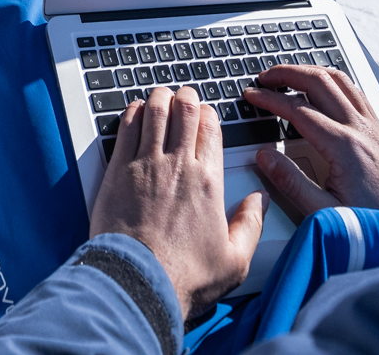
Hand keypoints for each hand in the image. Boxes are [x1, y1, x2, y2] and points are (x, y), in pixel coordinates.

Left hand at [91, 86, 267, 323]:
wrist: (138, 282)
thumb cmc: (184, 277)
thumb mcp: (234, 260)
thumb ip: (251, 225)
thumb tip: (260, 201)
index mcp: (208, 182)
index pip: (211, 128)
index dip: (208, 114)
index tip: (205, 116)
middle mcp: (178, 165)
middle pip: (184, 110)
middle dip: (185, 98)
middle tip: (183, 97)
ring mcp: (146, 164)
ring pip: (155, 111)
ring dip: (159, 98)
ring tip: (160, 96)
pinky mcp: (118, 171)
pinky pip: (126, 127)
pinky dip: (132, 112)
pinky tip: (135, 111)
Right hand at [244, 65, 378, 237]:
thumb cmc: (376, 221)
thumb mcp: (326, 211)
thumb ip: (291, 183)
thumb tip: (265, 158)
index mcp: (343, 146)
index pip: (297, 109)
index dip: (269, 99)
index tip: (252, 95)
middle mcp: (359, 128)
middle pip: (318, 82)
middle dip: (286, 73)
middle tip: (264, 77)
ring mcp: (372, 124)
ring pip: (338, 80)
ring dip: (309, 71)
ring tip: (288, 75)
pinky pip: (354, 90)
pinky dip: (332, 79)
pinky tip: (324, 86)